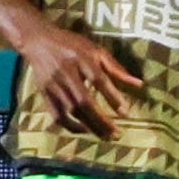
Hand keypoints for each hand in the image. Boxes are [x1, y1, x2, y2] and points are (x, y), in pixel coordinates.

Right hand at [20, 26, 141, 135]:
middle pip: (84, 101)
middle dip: (101, 120)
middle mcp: (67, 73)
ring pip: (72, 111)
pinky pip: (57, 115)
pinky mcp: (45, 94)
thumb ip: (116, 68)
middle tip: (117, 134)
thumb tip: (139, 84)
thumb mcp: (96, 50)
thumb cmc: (72, 45)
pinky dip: (70, 126)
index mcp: (82, 59)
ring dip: (89, 126)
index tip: (126, 112)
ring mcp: (54, 85)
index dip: (113, 97)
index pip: (99, 80)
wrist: (39, 42)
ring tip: (105, 137)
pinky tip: (84, 131)